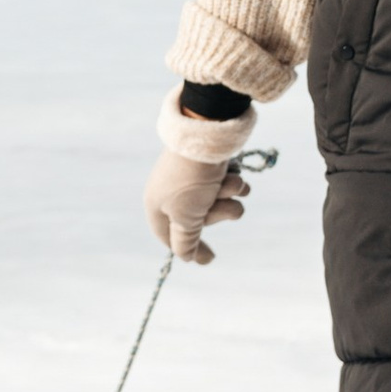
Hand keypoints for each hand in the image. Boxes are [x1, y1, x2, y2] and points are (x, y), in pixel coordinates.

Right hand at [144, 146, 252, 263]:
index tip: (211, 258)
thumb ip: (185, 242)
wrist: (208, 132)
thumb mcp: (186, 217)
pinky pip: (226, 186)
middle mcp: (172, 193)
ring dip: (228, 196)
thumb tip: (187, 259)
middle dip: (217, 213)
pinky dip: (232, 182)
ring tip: (228, 182)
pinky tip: (232, 172)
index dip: (189, 248)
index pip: (170, 237)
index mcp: (157, 206)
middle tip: (216, 202)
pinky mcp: (209, 168)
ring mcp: (191, 179)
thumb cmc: (191, 180)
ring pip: (218, 203)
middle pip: (200, 221)